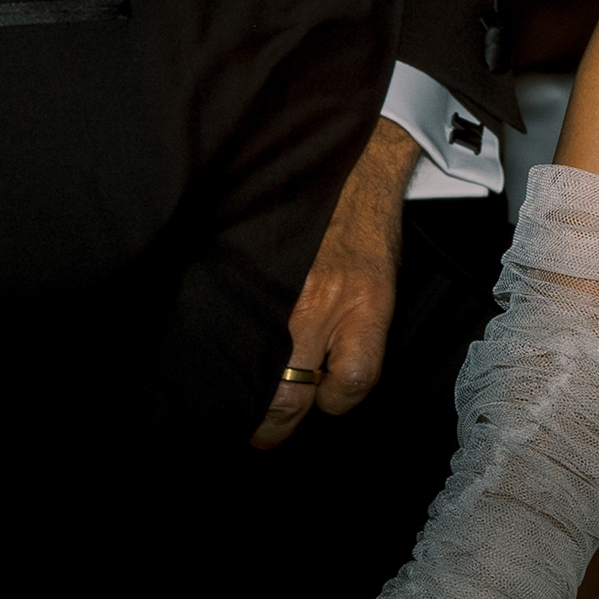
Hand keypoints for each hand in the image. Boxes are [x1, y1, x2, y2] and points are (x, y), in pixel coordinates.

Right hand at [255, 118, 412, 448]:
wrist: (345, 167)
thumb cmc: (362, 229)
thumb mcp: (379, 284)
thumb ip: (356, 334)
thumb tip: (322, 383)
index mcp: (364, 305)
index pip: (352, 383)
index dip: (335, 400)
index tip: (322, 399)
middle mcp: (320, 302)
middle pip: (290, 397)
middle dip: (273, 425)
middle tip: (262, 431)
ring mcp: (280, 290)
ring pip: (254, 372)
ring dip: (244, 396)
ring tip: (231, 402)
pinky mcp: (249, 273)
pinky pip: (229, 330)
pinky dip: (225, 347)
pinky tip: (219, 352)